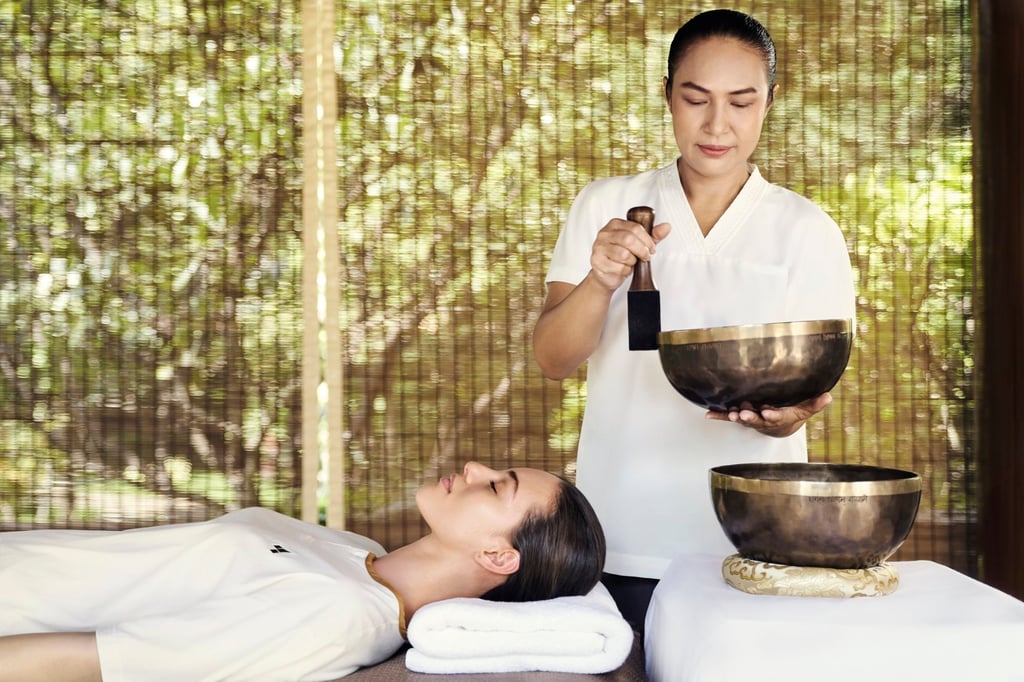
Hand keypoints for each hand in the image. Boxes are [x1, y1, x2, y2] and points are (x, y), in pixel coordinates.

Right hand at [588, 217, 670, 291]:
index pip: (635, 227)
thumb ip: (653, 235)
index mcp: (615, 224)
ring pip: (623, 254)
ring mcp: (599, 247)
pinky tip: (623, 269)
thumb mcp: (639, 243)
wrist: (606, 274)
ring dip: (632, 261)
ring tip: (632, 262)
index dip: (647, 240)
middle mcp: (605, 234)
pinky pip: (618, 267)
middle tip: (645, 257)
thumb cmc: (621, 256)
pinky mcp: (597, 261)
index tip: (652, 248)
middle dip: (641, 250)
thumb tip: (666, 227)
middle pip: (628, 239)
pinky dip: (625, 270)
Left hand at [704, 393, 833, 437]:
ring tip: (730, 414)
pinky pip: (728, 417)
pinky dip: (718, 416)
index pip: (776, 417)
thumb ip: (814, 404)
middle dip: (750, 417)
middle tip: (743, 414)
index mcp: (779, 418)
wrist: (780, 427)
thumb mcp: (804, 410)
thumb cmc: (792, 415)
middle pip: (757, 420)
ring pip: (743, 419)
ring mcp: (752, 419)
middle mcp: (764, 421)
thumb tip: (828, 396)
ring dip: (736, 416)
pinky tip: (707, 414)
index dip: (772, 415)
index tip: (768, 411)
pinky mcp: (741, 417)